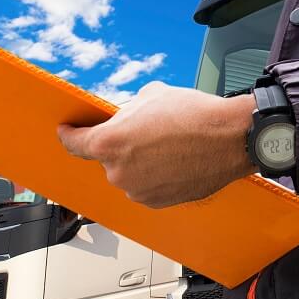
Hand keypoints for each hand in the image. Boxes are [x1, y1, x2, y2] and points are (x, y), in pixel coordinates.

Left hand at [58, 81, 256, 208]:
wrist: (232, 138)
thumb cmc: (196, 116)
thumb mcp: (151, 96)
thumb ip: (127, 112)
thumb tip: (124, 119)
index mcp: (110, 143)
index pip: (73, 144)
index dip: (69, 136)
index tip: (67, 133)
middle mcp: (119, 172)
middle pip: (107, 159)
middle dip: (121, 146)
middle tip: (146, 132)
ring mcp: (139, 191)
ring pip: (129, 174)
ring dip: (140, 162)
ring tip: (168, 146)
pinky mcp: (158, 202)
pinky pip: (147, 188)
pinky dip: (155, 177)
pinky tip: (175, 160)